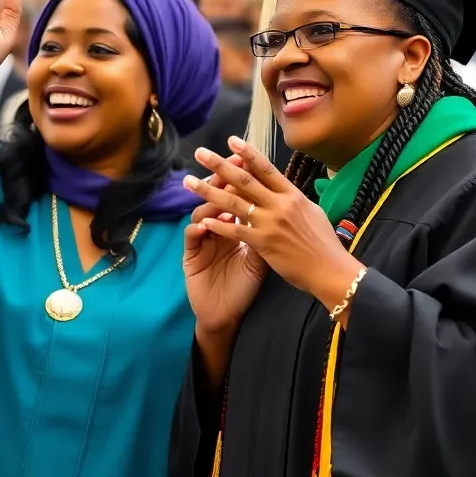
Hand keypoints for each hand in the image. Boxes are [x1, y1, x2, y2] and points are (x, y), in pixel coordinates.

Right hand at [183, 154, 267, 337]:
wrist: (226, 315)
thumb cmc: (244, 286)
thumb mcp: (262, 257)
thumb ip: (268, 232)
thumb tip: (285, 206)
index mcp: (234, 227)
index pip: (237, 196)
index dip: (242, 178)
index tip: (249, 161)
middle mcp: (216, 230)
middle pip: (217, 197)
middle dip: (221, 179)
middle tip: (226, 163)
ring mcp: (202, 241)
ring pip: (201, 212)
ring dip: (209, 202)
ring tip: (219, 197)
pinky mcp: (190, 257)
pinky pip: (191, 236)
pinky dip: (199, 227)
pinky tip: (206, 224)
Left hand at [184, 137, 363, 315]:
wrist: (330, 270)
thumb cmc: (324, 243)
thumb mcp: (312, 212)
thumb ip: (293, 200)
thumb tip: (283, 188)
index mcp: (292, 195)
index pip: (266, 169)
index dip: (248, 152)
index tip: (231, 140)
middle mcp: (279, 205)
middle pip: (244, 179)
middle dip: (219, 165)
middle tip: (200, 153)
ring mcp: (270, 223)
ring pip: (233, 202)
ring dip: (208, 191)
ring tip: (189, 182)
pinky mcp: (263, 244)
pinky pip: (235, 230)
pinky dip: (218, 224)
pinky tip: (201, 219)